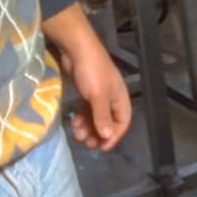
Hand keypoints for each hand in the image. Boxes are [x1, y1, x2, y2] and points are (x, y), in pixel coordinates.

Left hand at [43, 4, 130, 151]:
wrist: (77, 49)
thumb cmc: (92, 72)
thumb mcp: (97, 96)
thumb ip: (102, 117)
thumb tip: (107, 136)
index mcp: (120, 99)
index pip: (122, 123)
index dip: (114, 136)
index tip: (101, 147)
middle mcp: (112, 98)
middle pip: (109, 122)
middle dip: (98, 134)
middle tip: (86, 143)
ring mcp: (99, 95)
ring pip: (97, 118)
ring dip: (89, 128)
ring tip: (77, 134)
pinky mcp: (87, 92)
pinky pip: (88, 110)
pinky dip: (82, 118)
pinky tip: (74, 123)